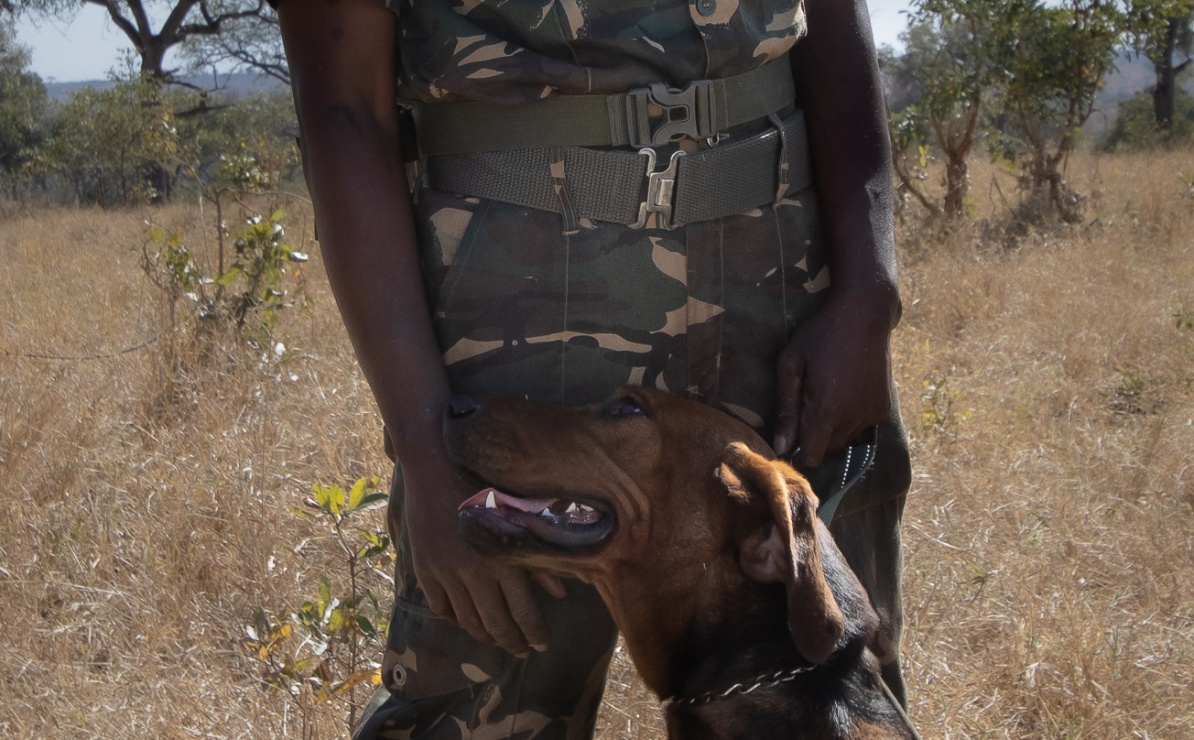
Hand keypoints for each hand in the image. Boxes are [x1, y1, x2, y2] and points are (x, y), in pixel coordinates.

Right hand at [402, 462, 565, 655]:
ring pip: (468, 621)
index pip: (525, 613)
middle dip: (512, 643)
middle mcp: (475, 570)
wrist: (435, 462)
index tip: (541, 645)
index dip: (535, 635)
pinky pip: (440, 607)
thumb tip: (562, 591)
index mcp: (504, 557)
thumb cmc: (485, 481)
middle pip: (496, 624)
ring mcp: (447, 572)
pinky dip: (454, 619)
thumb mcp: (520, 515)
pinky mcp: (425, 568)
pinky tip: (465, 621)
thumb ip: (539, 555)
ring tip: (496, 639)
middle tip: (522, 650)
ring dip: (484, 635)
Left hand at [773, 289, 897, 468]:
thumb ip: (786, 409)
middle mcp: (853, 419)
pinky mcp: (883, 408)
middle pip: (827, 452)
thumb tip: (782, 447)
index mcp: (827, 410)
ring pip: (845, 441)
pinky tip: (844, 394)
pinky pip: (861, 427)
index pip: (811, 457)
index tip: (788, 441)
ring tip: (824, 398)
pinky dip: (850, 420)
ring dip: (831, 431)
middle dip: (813, 442)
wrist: (865, 314)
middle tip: (804, 413)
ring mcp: (872, 415)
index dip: (797, 454)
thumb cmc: (820, 336)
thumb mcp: (791, 365)